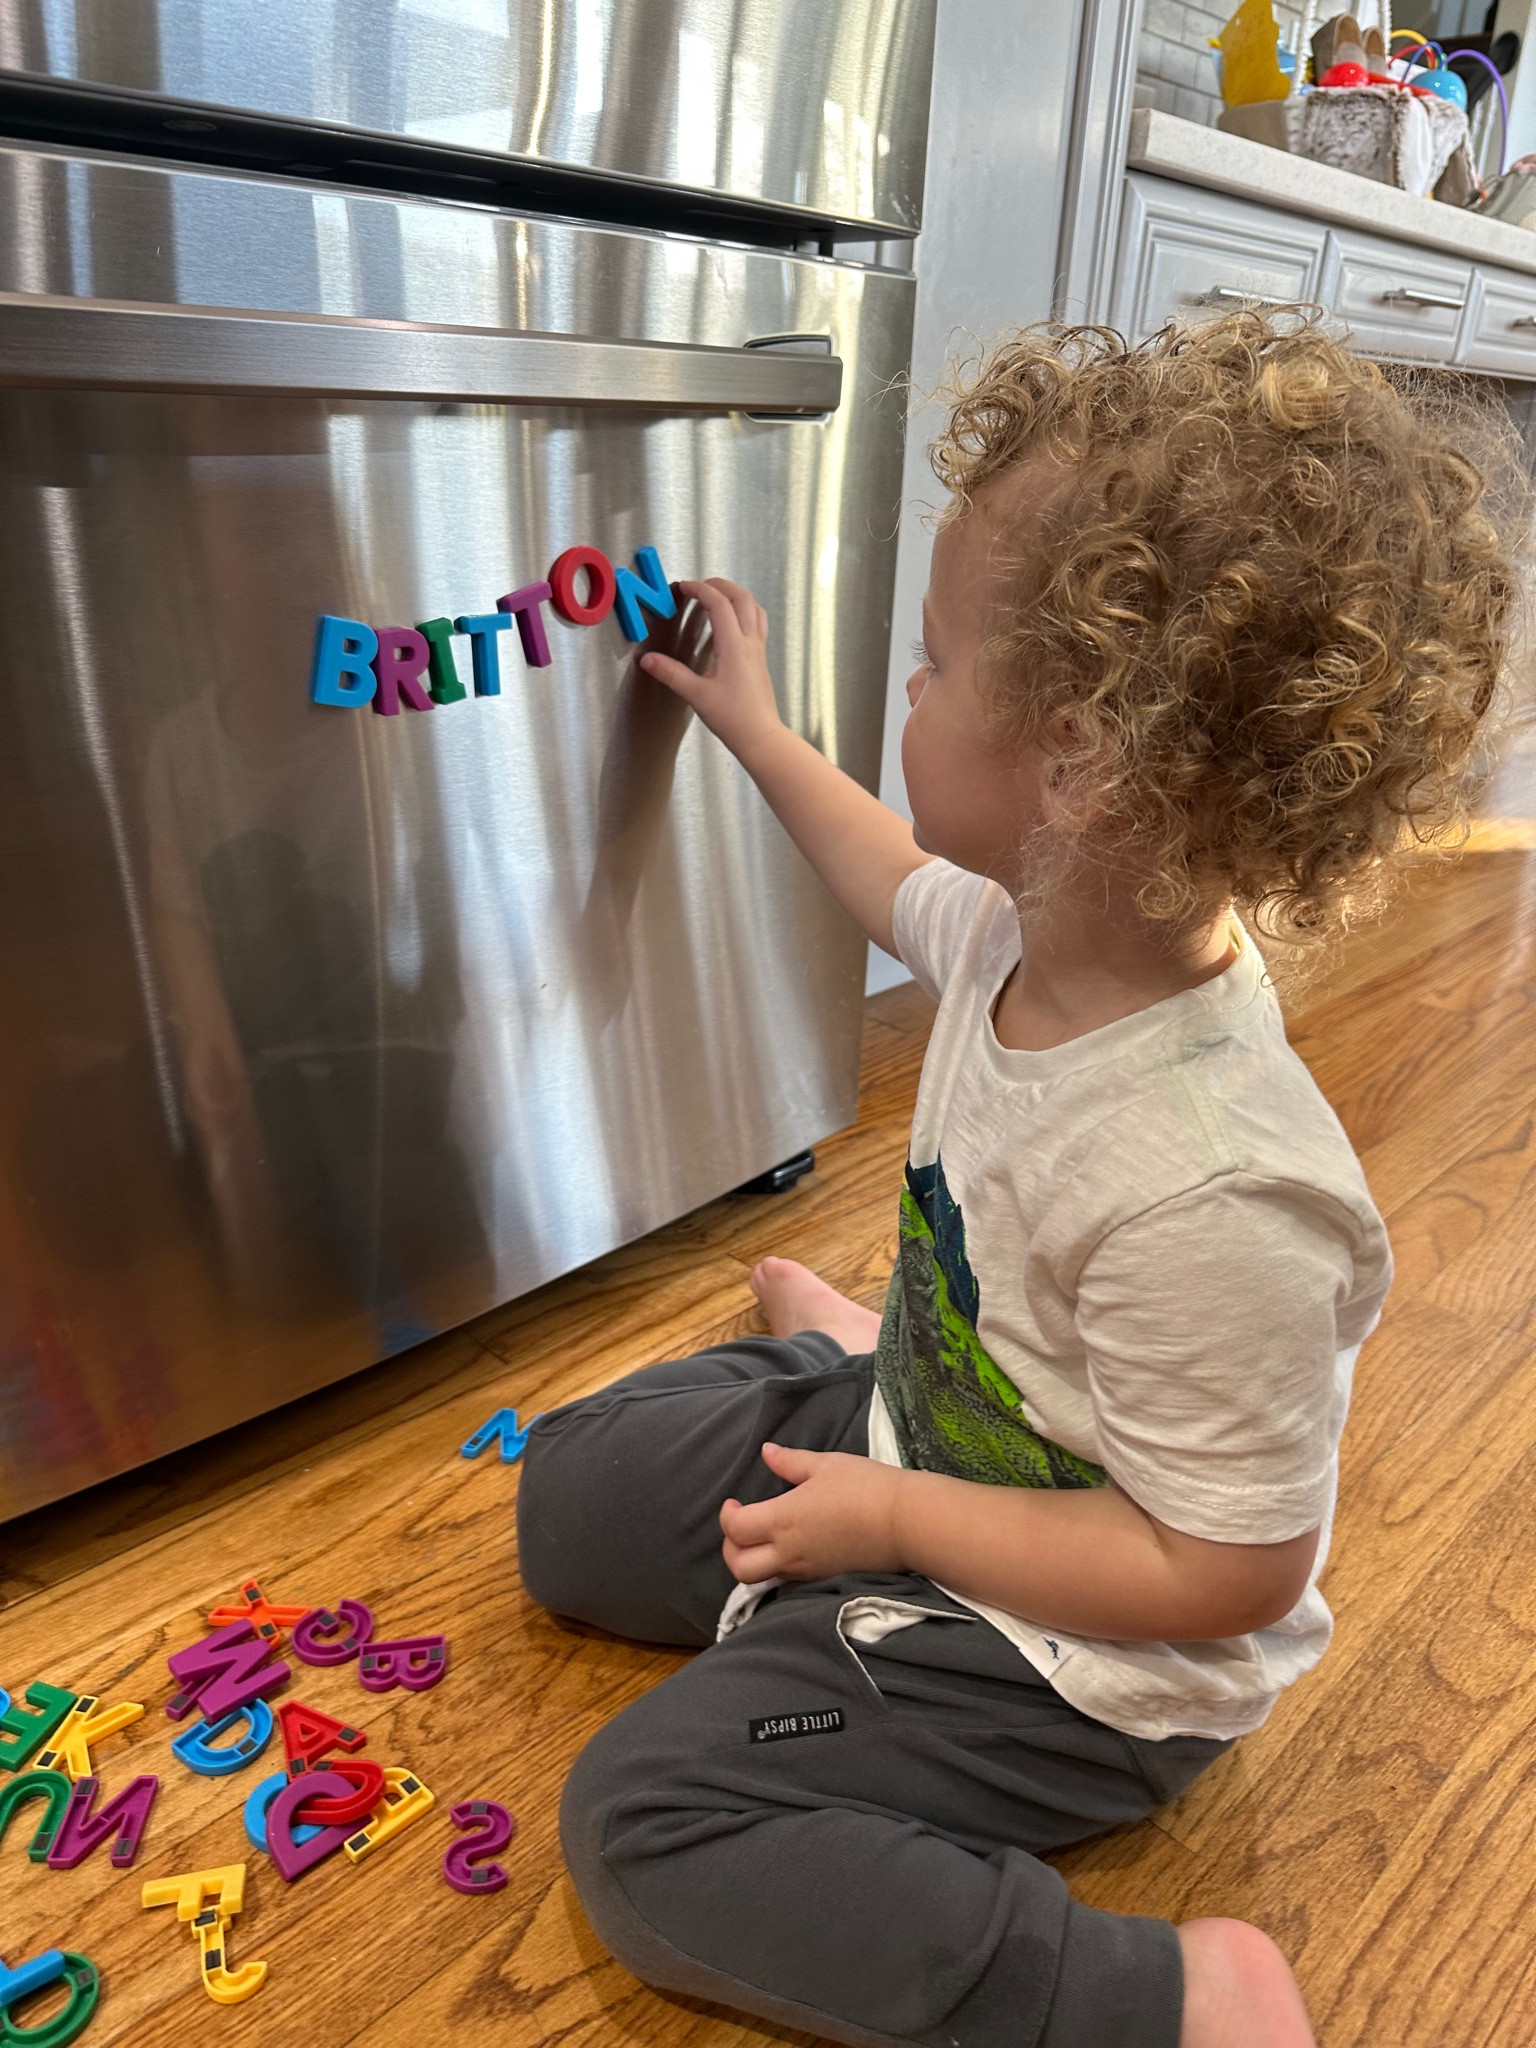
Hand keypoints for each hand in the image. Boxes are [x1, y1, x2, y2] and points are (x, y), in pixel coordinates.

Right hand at [639, 578, 784, 764]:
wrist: (761, 736)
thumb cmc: (732, 718)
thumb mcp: (697, 696)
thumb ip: (671, 674)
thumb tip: (647, 659)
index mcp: (733, 646)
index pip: (719, 604)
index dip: (700, 590)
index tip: (682, 587)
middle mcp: (750, 642)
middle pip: (741, 597)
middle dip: (719, 585)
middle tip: (697, 586)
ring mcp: (758, 648)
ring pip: (753, 607)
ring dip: (734, 594)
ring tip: (714, 596)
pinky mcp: (761, 657)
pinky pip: (757, 621)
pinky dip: (744, 610)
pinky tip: (731, 620)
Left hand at [720, 1442, 905, 1583]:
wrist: (905, 1522)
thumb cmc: (865, 1486)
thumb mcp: (825, 1465)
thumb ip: (790, 1462)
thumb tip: (766, 1452)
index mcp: (783, 1520)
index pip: (735, 1529)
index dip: (727, 1516)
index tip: (735, 1502)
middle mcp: (789, 1552)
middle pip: (740, 1568)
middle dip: (731, 1550)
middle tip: (741, 1528)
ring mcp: (808, 1570)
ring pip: (764, 1578)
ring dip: (754, 1560)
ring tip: (765, 1538)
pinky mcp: (826, 1578)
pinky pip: (789, 1580)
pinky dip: (779, 1568)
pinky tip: (792, 1548)